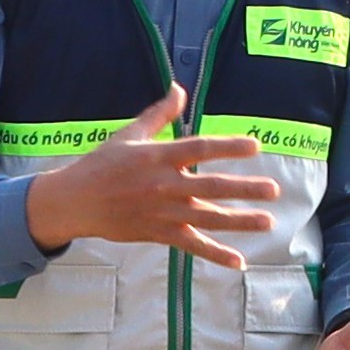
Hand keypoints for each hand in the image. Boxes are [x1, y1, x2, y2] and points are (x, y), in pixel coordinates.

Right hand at [16, 88, 279, 269]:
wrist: (75, 201)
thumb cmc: (102, 164)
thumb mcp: (129, 134)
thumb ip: (158, 113)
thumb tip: (178, 88)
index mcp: (159, 157)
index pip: (200, 149)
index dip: (228, 147)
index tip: (255, 146)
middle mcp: (165, 185)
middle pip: (211, 187)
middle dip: (245, 189)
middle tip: (273, 190)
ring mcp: (164, 212)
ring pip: (208, 219)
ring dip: (240, 222)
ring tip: (268, 222)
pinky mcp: (160, 233)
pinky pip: (193, 245)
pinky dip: (216, 254)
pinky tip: (239, 261)